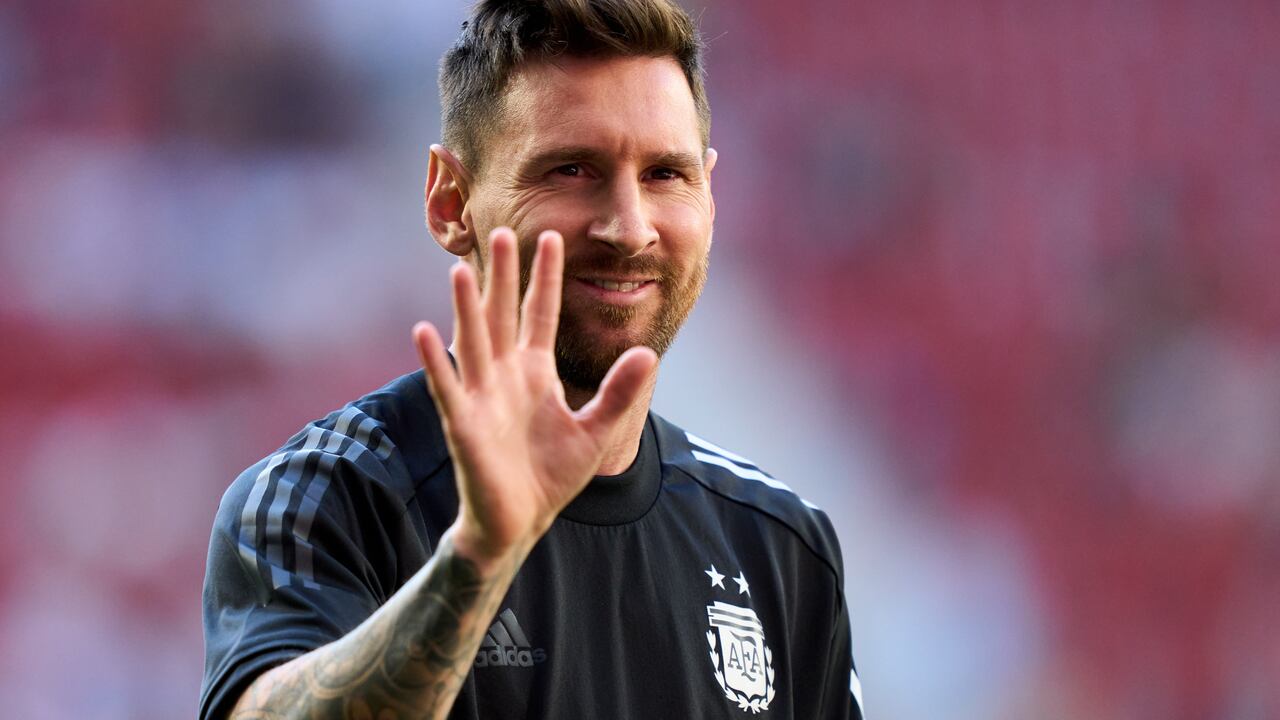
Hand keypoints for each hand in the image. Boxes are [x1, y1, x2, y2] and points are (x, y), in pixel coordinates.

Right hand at [413, 228, 656, 563]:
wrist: (520, 523)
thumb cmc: (551, 476)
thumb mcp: (596, 431)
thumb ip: (619, 393)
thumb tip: (648, 355)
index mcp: (535, 373)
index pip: (540, 314)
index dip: (546, 278)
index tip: (551, 237)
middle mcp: (505, 376)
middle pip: (502, 315)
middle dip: (502, 275)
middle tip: (502, 230)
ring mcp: (481, 397)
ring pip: (472, 342)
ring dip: (466, 308)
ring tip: (461, 270)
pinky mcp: (463, 425)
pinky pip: (447, 387)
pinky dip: (436, 362)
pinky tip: (424, 331)